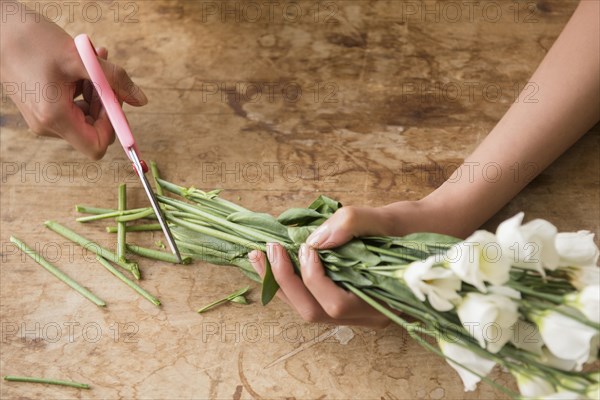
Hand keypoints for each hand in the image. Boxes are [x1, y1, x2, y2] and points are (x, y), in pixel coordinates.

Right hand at [0, 2, 146, 158]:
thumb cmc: (32, 40)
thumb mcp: (82, 58)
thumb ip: (115, 80)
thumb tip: (142, 100)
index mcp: (55, 118)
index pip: (96, 146)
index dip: (114, 127)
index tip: (116, 99)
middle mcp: (47, 125)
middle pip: (92, 130)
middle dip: (106, 102)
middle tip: (107, 74)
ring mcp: (43, 118)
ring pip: (85, 116)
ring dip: (97, 90)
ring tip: (94, 60)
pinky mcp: (41, 107)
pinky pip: (72, 106)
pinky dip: (83, 87)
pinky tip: (82, 65)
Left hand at [248, 204, 420, 327]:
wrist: (433, 229)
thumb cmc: (416, 226)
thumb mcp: (388, 218)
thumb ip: (353, 224)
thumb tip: (315, 239)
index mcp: (383, 302)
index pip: (335, 302)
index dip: (312, 276)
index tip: (305, 246)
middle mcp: (368, 314)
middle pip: (314, 312)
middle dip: (285, 282)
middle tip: (266, 251)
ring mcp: (357, 309)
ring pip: (310, 308)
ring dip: (281, 284)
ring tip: (260, 256)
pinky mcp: (349, 296)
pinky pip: (313, 297)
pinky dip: (292, 280)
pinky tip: (277, 261)